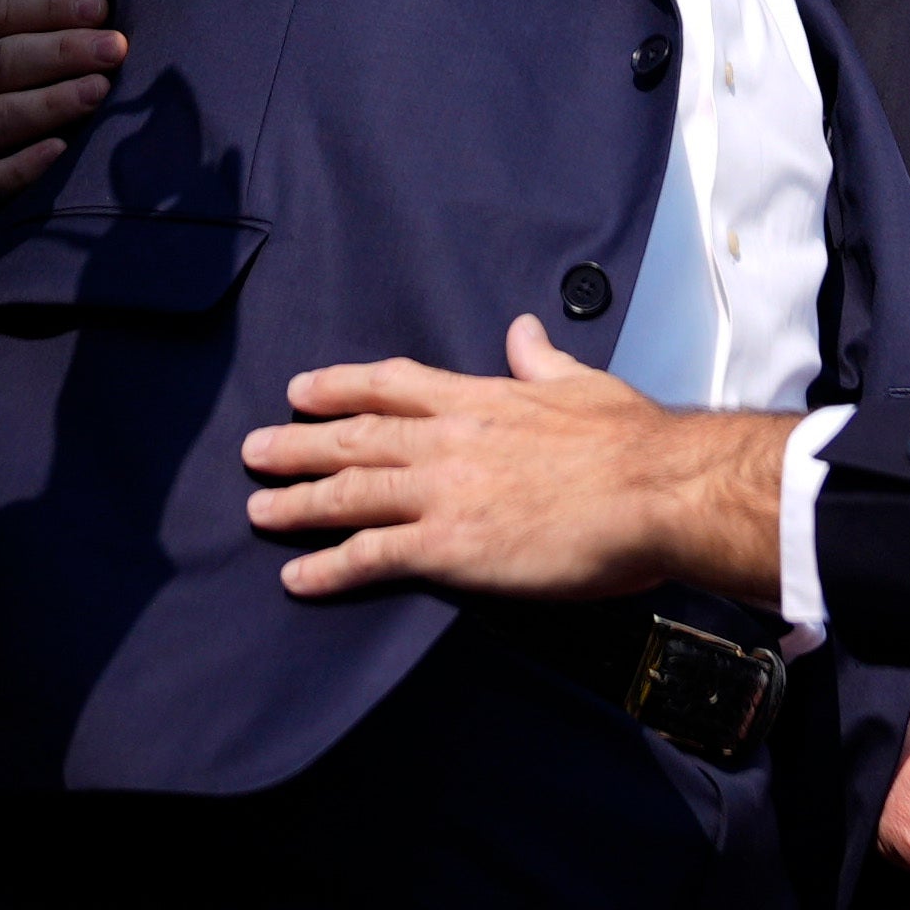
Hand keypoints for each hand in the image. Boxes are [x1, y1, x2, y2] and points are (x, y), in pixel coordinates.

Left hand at [243, 316, 791, 600]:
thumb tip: (523, 331)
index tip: (302, 390)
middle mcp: (449, 439)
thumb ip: (542, 360)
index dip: (341, 387)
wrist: (655, 491)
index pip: (392, 384)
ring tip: (258, 510)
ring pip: (350, 492)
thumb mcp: (583, 382)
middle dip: (298, 444)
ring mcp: (444, 492)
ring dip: (299, 501)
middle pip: (355, 436)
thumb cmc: (631, 441)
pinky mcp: (451, 547)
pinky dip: (330, 566)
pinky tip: (298, 578)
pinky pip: (373, 556)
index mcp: (481, 398)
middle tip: (254, 451)